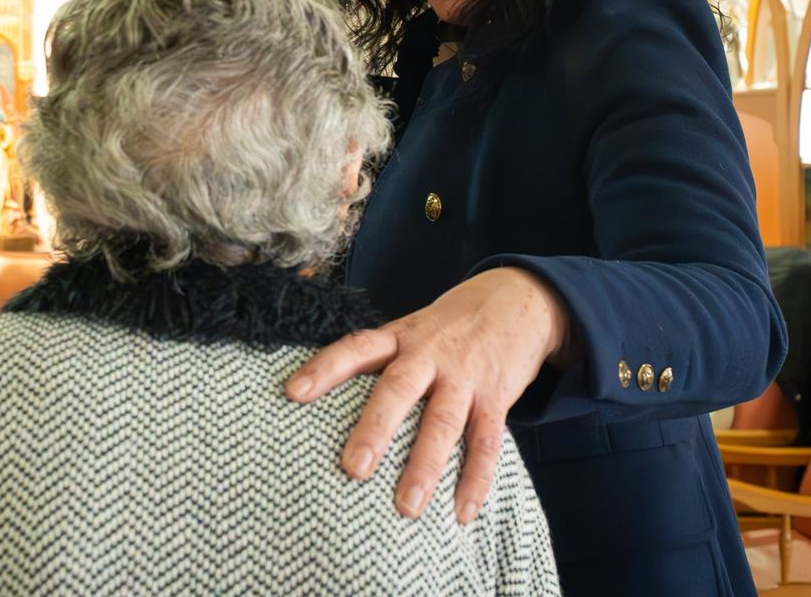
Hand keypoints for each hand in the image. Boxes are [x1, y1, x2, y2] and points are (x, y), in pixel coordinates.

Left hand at [285, 267, 567, 522]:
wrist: (518, 298)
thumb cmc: (448, 326)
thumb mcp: (410, 330)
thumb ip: (379, 361)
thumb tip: (324, 403)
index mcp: (400, 337)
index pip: (355, 349)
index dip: (323, 368)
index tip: (292, 392)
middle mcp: (429, 354)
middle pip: (398, 389)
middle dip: (376, 428)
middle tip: (353, 468)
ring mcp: (464, 377)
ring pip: (443, 422)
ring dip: (425, 466)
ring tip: (407, 507)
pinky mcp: (496, 397)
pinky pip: (487, 441)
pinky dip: (476, 479)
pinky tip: (463, 512)